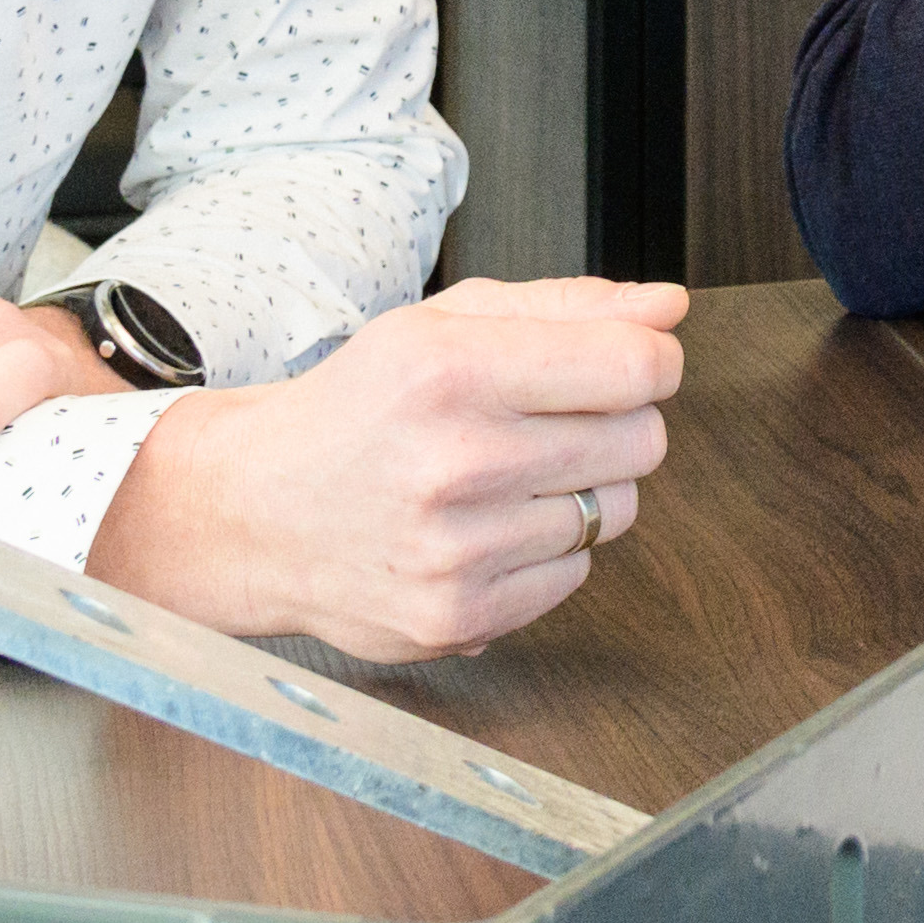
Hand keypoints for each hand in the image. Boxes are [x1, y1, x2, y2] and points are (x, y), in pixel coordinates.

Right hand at [83, 275, 689, 662]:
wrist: (253, 511)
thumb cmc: (359, 407)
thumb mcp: (444, 325)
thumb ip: (569, 307)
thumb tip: (670, 309)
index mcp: (451, 369)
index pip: (636, 366)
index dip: (654, 360)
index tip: (632, 365)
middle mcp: (455, 461)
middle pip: (642, 441)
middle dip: (618, 423)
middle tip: (550, 421)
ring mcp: (455, 550)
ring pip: (616, 511)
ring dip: (582, 490)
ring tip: (506, 477)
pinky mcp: (457, 615)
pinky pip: (576, 574)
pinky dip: (548, 550)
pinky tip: (487, 528)